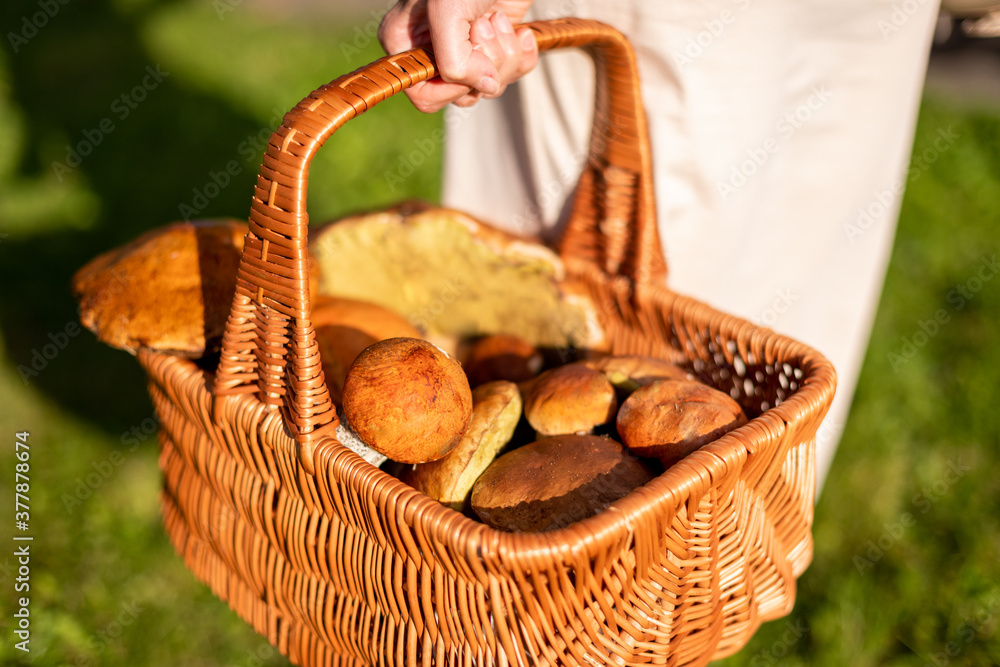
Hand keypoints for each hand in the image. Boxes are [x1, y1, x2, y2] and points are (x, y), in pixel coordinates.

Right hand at [378, 0, 537, 111]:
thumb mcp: (448, 13)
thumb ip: (453, 61)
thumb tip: (483, 86)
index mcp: (405, 42)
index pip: (424, 94)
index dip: (453, 86)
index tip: (471, 53)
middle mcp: (431, 50)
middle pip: (460, 94)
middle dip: (484, 65)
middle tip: (487, 24)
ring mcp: (464, 50)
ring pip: (487, 87)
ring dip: (504, 57)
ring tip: (499, 18)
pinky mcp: (493, 47)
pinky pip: (511, 75)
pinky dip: (522, 55)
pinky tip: (521, 30)